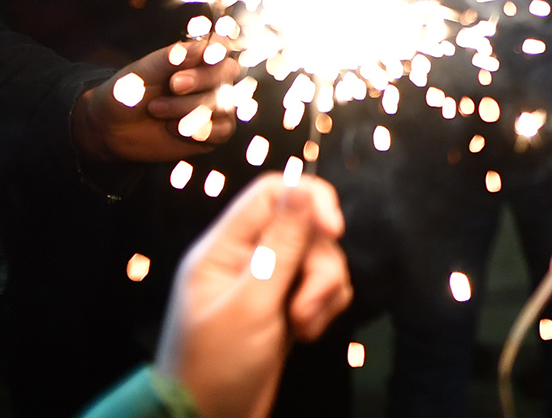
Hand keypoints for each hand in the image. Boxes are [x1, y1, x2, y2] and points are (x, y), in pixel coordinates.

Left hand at [74, 38, 242, 162]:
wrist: (111, 129)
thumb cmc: (127, 94)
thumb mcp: (141, 73)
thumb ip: (168, 59)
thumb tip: (199, 48)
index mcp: (195, 58)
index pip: (221, 46)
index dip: (218, 50)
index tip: (206, 55)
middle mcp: (210, 80)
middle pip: (228, 72)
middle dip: (202, 79)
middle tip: (173, 85)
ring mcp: (214, 106)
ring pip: (223, 103)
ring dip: (188, 108)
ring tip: (156, 110)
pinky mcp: (213, 133)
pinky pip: (222, 130)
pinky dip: (197, 131)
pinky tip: (173, 129)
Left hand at [157, 173, 350, 417]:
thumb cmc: (217, 365)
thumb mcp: (251, 305)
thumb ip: (280, 245)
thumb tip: (301, 188)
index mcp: (224, 248)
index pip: (273, 192)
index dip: (310, 200)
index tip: (334, 230)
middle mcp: (246, 258)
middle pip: (306, 228)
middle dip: (319, 267)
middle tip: (305, 308)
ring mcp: (267, 283)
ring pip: (319, 259)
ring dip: (323, 292)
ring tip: (304, 327)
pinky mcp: (285, 305)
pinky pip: (322, 287)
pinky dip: (325, 306)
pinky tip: (307, 333)